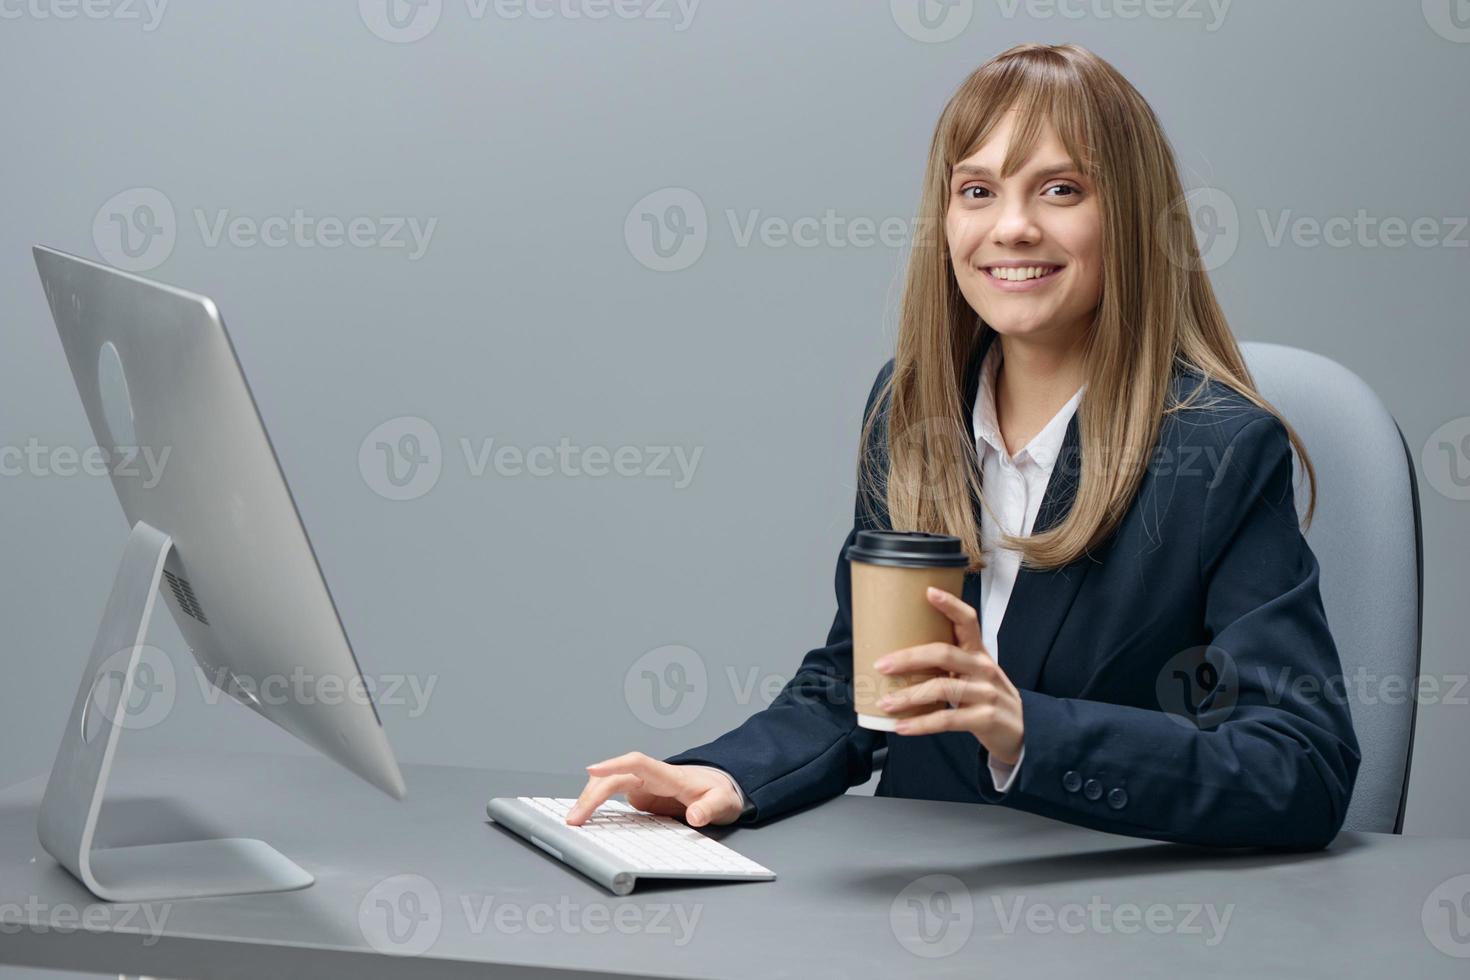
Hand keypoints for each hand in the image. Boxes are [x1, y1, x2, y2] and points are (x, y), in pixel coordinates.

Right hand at [565, 751, 742, 827]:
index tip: (592, 769)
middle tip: (575, 819)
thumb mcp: (723, 803)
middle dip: (591, 795)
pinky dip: (595, 802)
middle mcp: (651, 776)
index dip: (614, 765)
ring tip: (574, 820)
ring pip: (608, 783)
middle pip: (614, 776)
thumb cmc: (720, 793)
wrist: (721, 787)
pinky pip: (611, 793)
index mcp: (669, 775)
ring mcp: (643, 784)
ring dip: (589, 798)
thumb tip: (694, 817)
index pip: (636, 763)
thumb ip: (710, 809)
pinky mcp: (639, 794)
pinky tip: (583, 816)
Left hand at [873, 586, 1024, 764]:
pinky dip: (921, 724)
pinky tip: (901, 726)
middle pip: (944, 653)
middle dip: (909, 657)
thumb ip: (948, 664)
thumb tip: (898, 659)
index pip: (968, 621)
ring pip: (942, 688)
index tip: (928, 592)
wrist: (1023, 730)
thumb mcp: (975, 673)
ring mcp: (986, 693)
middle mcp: (983, 668)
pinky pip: (947, 719)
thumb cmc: (988, 697)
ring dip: (909, 696)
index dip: (950, 605)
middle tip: (882, 664)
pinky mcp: (984, 719)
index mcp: (978, 652)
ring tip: (885, 702)